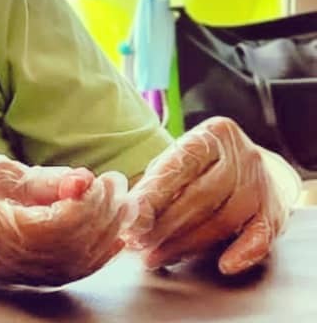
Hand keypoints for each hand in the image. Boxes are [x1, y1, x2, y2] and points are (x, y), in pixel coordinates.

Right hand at [0, 136, 132, 286]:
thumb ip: (36, 180)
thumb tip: (83, 183)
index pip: (53, 228)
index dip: (89, 207)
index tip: (104, 179)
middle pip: (67, 251)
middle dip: (104, 220)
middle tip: (120, 187)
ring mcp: (0, 269)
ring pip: (68, 268)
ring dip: (102, 239)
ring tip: (119, 207)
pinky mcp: (6, 271)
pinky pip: (57, 273)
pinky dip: (87, 256)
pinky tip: (103, 235)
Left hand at [123, 117, 298, 274]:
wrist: (251, 168)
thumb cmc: (200, 167)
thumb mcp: (178, 161)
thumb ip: (154, 183)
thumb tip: (128, 214)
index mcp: (211, 136)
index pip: (178, 167)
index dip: (152, 197)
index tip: (132, 221)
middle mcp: (242, 156)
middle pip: (199, 197)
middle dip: (164, 227)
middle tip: (139, 246)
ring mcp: (261, 184)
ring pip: (223, 220)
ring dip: (186, 244)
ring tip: (157, 257)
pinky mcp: (275, 211)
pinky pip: (259, 236)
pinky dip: (241, 253)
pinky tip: (223, 265)